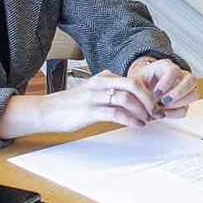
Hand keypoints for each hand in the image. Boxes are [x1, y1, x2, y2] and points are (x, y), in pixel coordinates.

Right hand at [41, 69, 161, 131]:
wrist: (46, 110)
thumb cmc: (70, 103)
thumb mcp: (92, 91)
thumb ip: (110, 90)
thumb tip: (132, 98)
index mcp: (103, 77)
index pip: (132, 80)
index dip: (148, 93)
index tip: (156, 104)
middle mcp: (100, 83)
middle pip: (133, 85)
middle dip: (149, 99)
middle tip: (156, 111)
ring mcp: (94, 97)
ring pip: (126, 98)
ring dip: (141, 110)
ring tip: (147, 119)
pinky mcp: (89, 111)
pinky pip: (115, 113)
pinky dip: (130, 119)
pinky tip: (136, 124)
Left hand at [128, 56, 198, 119]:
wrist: (143, 84)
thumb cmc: (141, 80)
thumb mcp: (135, 81)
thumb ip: (138, 89)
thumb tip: (145, 103)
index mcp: (167, 66)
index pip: (174, 71)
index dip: (166, 84)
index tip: (155, 94)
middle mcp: (181, 75)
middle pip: (191, 81)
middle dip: (177, 94)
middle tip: (162, 102)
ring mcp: (185, 88)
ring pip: (193, 95)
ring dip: (177, 104)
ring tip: (161, 108)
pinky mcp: (184, 100)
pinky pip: (185, 108)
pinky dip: (174, 113)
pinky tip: (163, 112)